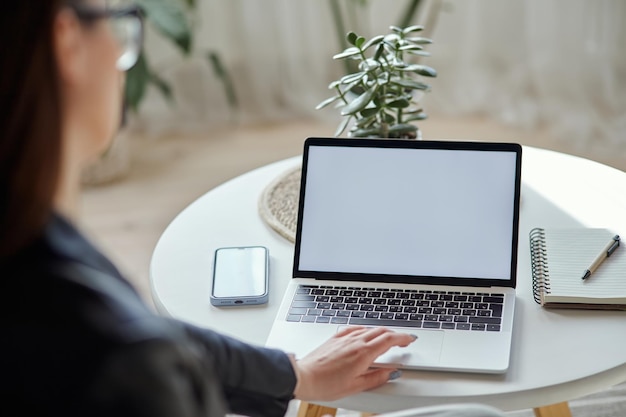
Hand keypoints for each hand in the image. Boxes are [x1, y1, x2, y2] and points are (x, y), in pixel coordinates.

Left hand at [291, 326, 416, 400]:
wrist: (304, 377)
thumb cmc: (325, 384)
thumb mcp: (356, 386)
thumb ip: (376, 378)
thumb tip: (391, 373)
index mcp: (363, 353)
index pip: (389, 340)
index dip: (403, 338)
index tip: (410, 339)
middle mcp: (355, 341)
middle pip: (381, 331)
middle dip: (395, 334)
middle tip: (403, 340)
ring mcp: (344, 338)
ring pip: (369, 328)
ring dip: (382, 331)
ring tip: (388, 339)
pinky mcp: (335, 338)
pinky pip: (355, 328)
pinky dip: (366, 329)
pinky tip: (366, 333)